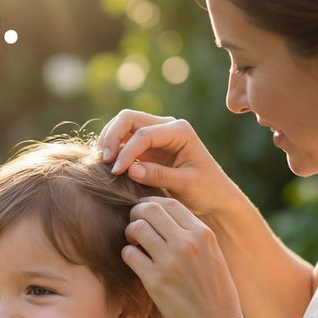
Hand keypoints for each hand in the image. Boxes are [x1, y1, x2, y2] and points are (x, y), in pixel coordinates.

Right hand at [98, 110, 234, 216]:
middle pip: (128, 118)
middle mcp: (166, 127)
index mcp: (179, 131)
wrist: (214, 198)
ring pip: (122, 125)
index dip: (126, 151)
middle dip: (112, 137)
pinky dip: (112, 148)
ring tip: (103, 164)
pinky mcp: (145, 147)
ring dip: (109, 141)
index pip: (143, 133)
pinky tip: (107, 165)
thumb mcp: (186, 185)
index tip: (116, 172)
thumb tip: (131, 170)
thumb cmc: (206, 191)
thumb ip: (159, 176)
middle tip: (105, 161)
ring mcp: (154, 135)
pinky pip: (122, 140)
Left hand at [123, 196, 247, 317]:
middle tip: (135, 227)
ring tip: (135, 245)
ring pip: (137, 228)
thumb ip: (193, 236)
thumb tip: (166, 218)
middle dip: (136, 214)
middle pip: (149, 209)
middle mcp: (187, 243)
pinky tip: (135, 262)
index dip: (151, 203)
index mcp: (203, 234)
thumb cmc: (215, 292)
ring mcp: (170, 261)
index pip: (169, 202)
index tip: (145, 213)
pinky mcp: (155, 281)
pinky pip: (129, 254)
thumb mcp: (213, 255)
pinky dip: (127, 254)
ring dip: (130, 233)